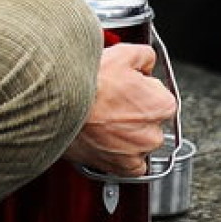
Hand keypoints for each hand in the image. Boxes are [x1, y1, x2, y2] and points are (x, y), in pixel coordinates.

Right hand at [63, 43, 177, 177]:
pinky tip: (108, 139)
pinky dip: (122, 155)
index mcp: (161, 105)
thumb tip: (148, 62)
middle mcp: (152, 134)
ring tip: (105, 119)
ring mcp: (135, 153)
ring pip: (141, 143)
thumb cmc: (88, 83)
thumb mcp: (122, 53)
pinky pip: (131, 165)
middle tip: (114, 102)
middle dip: (137, 113)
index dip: (143, 90)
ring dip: (129, 134)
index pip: (162, 97)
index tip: (129, 88)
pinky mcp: (118, 168)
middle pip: (152, 121)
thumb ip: (146, 56)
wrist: (58, 106)